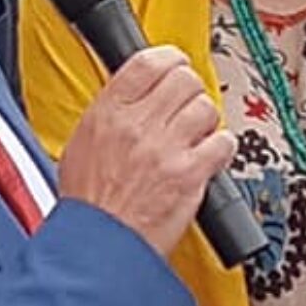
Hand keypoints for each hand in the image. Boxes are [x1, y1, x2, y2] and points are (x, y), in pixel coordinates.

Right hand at [58, 46, 236, 258]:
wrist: (99, 247)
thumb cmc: (90, 206)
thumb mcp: (81, 145)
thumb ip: (111, 115)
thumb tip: (134, 96)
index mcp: (108, 113)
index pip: (149, 61)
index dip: (170, 59)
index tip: (176, 67)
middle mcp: (138, 126)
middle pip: (184, 79)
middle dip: (190, 91)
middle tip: (186, 107)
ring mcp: (167, 149)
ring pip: (206, 108)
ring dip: (205, 122)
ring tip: (193, 138)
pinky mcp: (190, 175)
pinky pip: (223, 142)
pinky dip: (220, 149)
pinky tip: (206, 159)